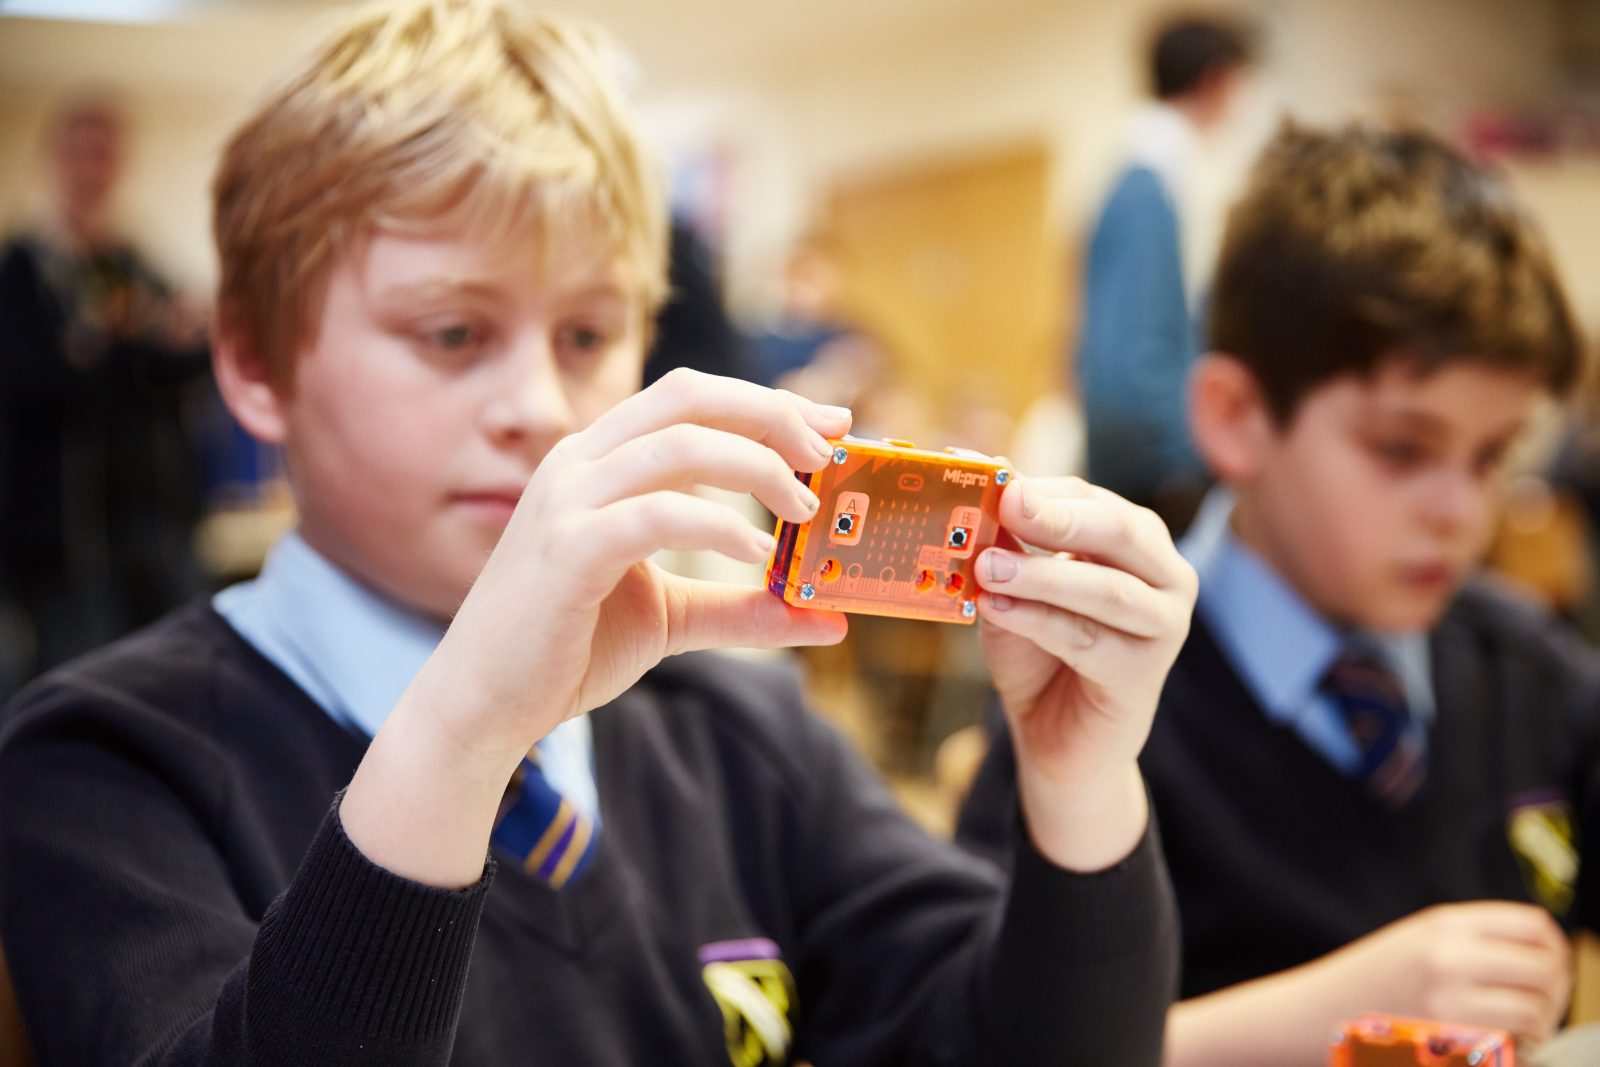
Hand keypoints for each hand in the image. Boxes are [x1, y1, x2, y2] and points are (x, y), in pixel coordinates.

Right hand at [343, 369, 849, 884]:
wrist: (482, 705)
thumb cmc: (565, 649)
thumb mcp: (670, 617)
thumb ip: (742, 609)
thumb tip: (827, 618)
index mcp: (599, 461)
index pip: (691, 398)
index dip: (767, 401)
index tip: (833, 426)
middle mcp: (579, 463)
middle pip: (690, 397)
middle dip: (771, 414)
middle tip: (827, 456)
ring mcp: (568, 501)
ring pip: (679, 444)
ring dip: (756, 466)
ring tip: (803, 508)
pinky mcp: (566, 551)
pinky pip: (655, 513)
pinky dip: (716, 523)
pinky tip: (754, 551)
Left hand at [974, 476, 1195, 870]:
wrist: (1054, 736)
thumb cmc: (1037, 651)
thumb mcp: (1013, 586)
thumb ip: (1006, 541)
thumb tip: (983, 474)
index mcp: (1134, 538)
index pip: (1087, 496)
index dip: (1037, 485)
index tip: (986, 473)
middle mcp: (1163, 573)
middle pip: (1118, 530)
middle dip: (1058, 516)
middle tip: (1007, 502)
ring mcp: (1164, 624)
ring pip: (1106, 589)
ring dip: (1042, 574)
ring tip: (987, 566)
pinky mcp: (1144, 673)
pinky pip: (1088, 640)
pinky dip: (1038, 621)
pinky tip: (997, 608)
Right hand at [1325, 902, 1570, 1045]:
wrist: (1314, 1013)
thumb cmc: (1370, 981)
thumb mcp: (1418, 938)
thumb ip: (1473, 938)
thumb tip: (1544, 953)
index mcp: (1443, 924)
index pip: (1534, 925)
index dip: (1554, 948)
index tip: (1550, 967)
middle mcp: (1448, 957)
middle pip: (1544, 967)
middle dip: (1555, 992)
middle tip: (1542, 1007)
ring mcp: (1447, 1001)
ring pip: (1534, 1011)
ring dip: (1539, 1025)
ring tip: (1521, 1031)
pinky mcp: (1446, 1042)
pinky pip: (1510, 1045)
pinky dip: (1518, 1050)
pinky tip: (1501, 1047)